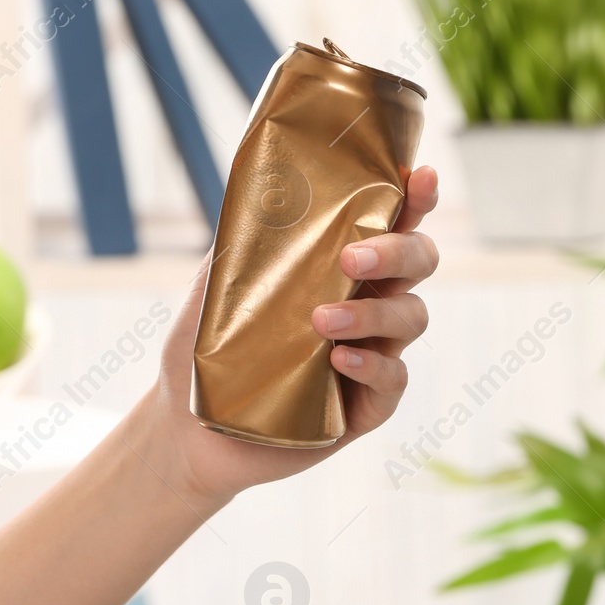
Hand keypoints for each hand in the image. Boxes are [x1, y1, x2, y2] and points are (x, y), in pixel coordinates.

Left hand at [145, 166, 439, 506]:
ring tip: (322, 321)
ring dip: (373, 313)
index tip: (418, 175)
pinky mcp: (365, 408)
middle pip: (419, 262)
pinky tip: (339, 361)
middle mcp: (365, 306)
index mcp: (338, 270)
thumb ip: (241, 245)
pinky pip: (393, 380)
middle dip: (398, 251)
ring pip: (410, 318)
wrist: (186, 429)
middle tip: (352, 258)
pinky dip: (372, 366)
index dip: (414, 198)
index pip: (390, 224)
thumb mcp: (214, 291)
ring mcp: (371, 356)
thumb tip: (255, 187)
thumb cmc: (204, 354)